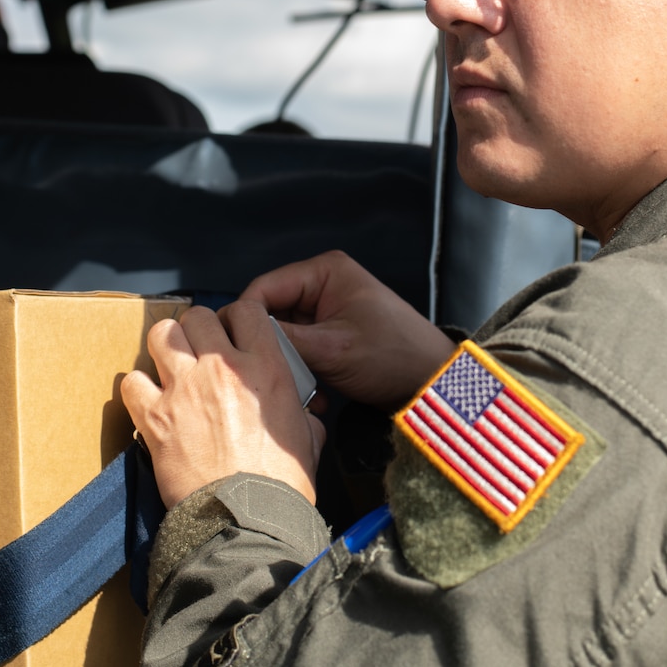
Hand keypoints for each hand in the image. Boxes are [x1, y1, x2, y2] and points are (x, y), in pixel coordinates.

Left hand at [121, 302, 325, 507]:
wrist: (247, 519)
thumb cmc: (281, 484)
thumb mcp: (306, 436)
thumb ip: (301, 411)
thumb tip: (303, 411)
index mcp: (264, 368)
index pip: (246, 310)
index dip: (235, 318)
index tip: (230, 334)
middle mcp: (222, 368)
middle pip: (198, 317)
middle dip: (197, 331)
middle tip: (198, 352)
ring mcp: (184, 389)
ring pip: (160, 335)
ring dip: (164, 348)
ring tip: (169, 367)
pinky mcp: (155, 417)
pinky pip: (132, 381)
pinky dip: (138, 389)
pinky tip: (148, 402)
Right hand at [241, 251, 455, 411]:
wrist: (433, 383)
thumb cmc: (391, 356)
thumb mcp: (331, 349)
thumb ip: (282, 340)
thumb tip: (239, 337)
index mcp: (324, 271)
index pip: (264, 287)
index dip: (244, 317)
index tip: (233, 350)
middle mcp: (324, 283)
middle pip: (272, 312)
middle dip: (272, 347)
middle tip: (270, 377)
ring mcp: (328, 310)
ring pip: (285, 335)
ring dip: (289, 365)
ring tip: (300, 391)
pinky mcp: (333, 334)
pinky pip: (303, 349)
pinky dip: (304, 371)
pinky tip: (317, 396)